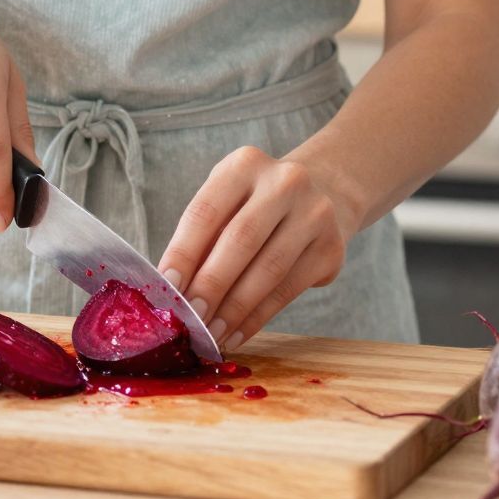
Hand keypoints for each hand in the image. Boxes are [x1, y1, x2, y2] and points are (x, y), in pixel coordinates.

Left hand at [159, 148, 354, 354]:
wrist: (325, 193)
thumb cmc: (257, 204)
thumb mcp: (228, 201)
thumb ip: (203, 237)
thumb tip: (173, 291)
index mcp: (245, 165)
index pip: (207, 211)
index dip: (184, 252)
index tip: (166, 285)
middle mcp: (285, 182)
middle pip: (241, 240)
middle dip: (211, 284)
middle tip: (189, 317)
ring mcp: (315, 214)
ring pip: (268, 270)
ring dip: (234, 309)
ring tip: (211, 333)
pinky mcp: (331, 249)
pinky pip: (288, 291)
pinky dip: (257, 318)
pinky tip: (236, 334)